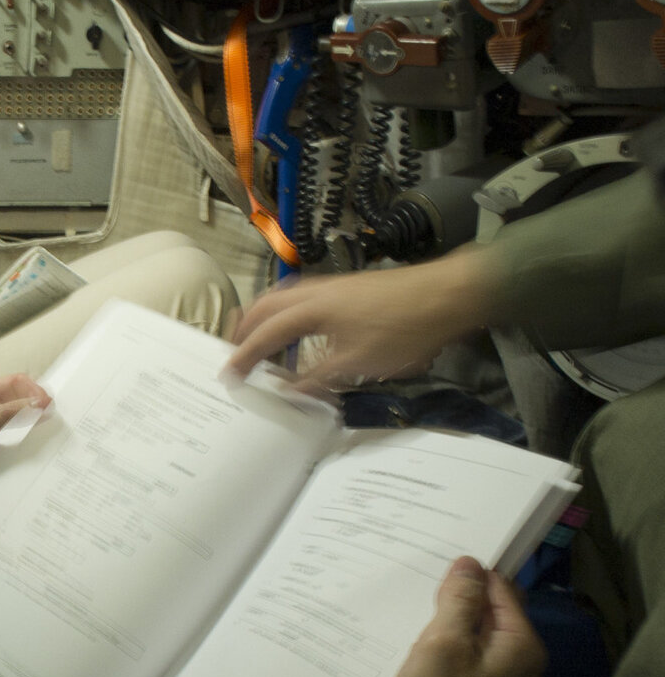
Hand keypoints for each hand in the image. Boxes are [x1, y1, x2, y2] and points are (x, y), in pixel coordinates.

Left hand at [0, 373, 50, 517]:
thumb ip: (11, 412)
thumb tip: (43, 403)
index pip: (16, 383)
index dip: (35, 390)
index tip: (51, 405)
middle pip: (21, 408)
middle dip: (39, 414)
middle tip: (60, 425)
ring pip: (19, 432)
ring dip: (34, 437)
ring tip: (54, 445)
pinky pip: (13, 454)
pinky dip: (25, 456)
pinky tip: (38, 462)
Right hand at [227, 245, 499, 389]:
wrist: (449, 294)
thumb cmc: (404, 330)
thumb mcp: (359, 364)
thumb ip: (319, 379)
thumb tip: (289, 391)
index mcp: (311, 311)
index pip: (266, 335)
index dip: (244, 357)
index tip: (228, 376)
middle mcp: (314, 292)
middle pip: (265, 307)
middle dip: (244, 330)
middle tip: (234, 353)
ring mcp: (332, 286)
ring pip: (283, 296)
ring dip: (264, 317)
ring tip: (258, 338)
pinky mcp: (348, 286)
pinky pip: (301, 295)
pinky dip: (285, 311)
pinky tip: (299, 326)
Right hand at [362, 557, 545, 676]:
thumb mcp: (442, 644)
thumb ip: (460, 601)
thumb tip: (470, 564)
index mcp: (522, 647)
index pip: (502, 589)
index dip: (469, 571)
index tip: (431, 556)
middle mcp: (520, 665)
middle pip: (490, 612)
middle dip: (457, 595)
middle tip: (415, 577)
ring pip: (473, 636)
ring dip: (445, 621)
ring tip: (408, 606)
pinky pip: (463, 659)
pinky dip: (441, 646)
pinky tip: (412, 642)